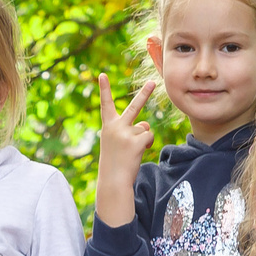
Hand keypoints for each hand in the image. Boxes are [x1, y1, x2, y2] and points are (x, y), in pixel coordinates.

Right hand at [93, 73, 155, 225]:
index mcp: (108, 126)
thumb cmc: (114, 162)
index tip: (102, 75)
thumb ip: (130, 130)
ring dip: (143, 138)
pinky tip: (137, 153)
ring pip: (144, 127)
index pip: (105, 105)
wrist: (112, 181)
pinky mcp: (136, 142)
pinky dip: (147, 144)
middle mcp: (116, 127)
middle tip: (153, 81)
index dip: (104, 89)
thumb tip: (146, 127)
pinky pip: (149, 136)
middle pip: (134, 107)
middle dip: (144, 93)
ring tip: (132, 151)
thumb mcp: (117, 143)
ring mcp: (126, 134)